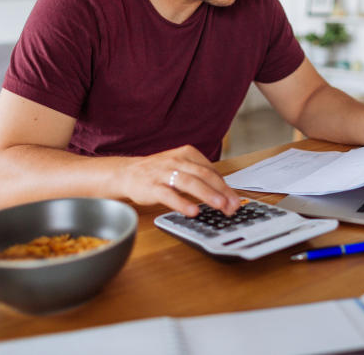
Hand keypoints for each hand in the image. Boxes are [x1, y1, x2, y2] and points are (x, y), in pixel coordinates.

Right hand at [116, 145, 241, 216]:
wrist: (128, 173)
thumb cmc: (159, 172)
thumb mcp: (181, 167)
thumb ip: (200, 177)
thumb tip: (224, 194)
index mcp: (187, 154)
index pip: (211, 170)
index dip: (225, 187)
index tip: (235, 200)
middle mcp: (177, 161)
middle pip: (204, 175)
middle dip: (221, 191)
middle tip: (233, 205)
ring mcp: (164, 173)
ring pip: (189, 183)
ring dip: (207, 194)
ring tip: (220, 206)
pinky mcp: (152, 186)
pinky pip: (169, 195)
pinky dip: (182, 203)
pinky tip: (193, 211)